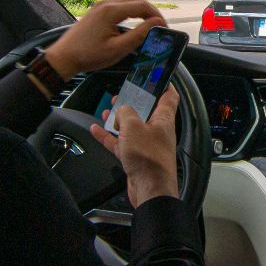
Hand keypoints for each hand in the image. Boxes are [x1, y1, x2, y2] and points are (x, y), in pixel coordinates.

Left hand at [44, 0, 167, 75]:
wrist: (63, 57)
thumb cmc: (88, 55)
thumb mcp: (117, 49)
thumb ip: (139, 35)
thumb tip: (157, 23)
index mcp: (111, 11)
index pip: (142, 5)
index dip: (157, 15)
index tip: (165, 28)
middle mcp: (106, 3)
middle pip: (137, 0)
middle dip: (151, 12)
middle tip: (160, 27)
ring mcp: (101, 6)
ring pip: (128, 2)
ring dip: (142, 12)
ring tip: (150, 27)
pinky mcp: (97, 11)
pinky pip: (120, 7)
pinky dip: (131, 13)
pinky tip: (134, 25)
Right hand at [89, 88, 179, 205]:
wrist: (149, 189)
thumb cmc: (149, 160)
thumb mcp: (133, 127)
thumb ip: (126, 113)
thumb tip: (122, 109)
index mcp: (163, 120)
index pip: (169, 97)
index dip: (163, 85)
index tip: (156, 76)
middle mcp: (156, 131)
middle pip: (146, 112)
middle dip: (133, 102)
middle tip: (123, 95)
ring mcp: (146, 145)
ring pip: (131, 127)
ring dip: (119, 119)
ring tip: (108, 110)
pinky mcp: (136, 157)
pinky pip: (121, 143)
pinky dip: (109, 136)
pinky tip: (97, 130)